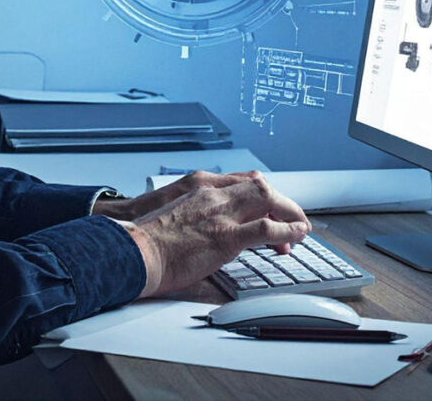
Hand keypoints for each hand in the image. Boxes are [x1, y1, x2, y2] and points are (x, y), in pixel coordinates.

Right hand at [114, 172, 311, 297]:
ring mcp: (220, 213)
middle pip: (260, 185)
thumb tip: (207, 234)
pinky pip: (267, 228)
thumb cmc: (145, 242)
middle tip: (290, 221)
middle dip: (280, 202)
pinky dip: (288, 231)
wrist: (132, 251)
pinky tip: (296, 237)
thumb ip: (195, 217)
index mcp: (199, 187)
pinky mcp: (226, 236)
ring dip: (289, 212)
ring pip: (268, 198)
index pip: (242, 180)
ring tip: (299, 229)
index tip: (269, 210)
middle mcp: (212, 193)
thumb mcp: (173, 217)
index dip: (262, 195)